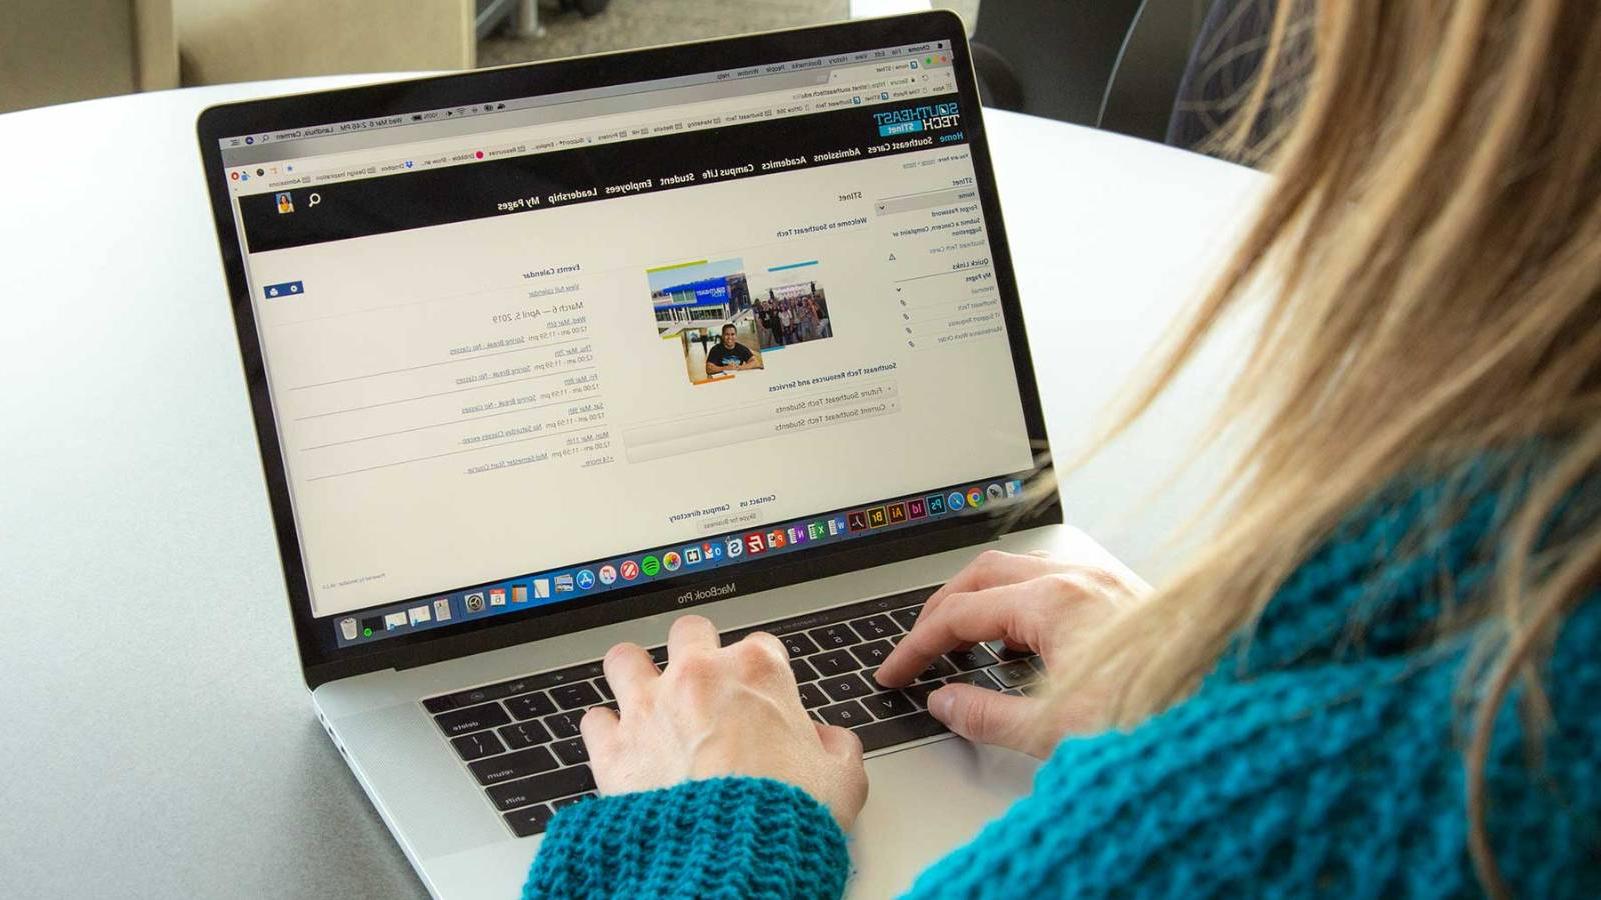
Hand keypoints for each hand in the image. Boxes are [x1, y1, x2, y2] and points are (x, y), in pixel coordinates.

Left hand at [580, 615, 868, 828]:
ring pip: (625, 659)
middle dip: (694, 653)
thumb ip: (837, 748)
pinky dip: (605, 732)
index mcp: (757, 672)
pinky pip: (594, 721)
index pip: (759, 645)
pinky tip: (619, 745)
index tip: (760, 696)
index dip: (760, 672)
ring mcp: (650, 708)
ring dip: (634, 675)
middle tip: (702, 685)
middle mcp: (699, 677)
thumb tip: (830, 743)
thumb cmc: (786, 814)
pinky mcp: (615, 748)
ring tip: (645, 697)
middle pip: (688, 633)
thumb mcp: (842, 779)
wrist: (734, 855)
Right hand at [875, 530, 1150, 757]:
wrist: (1229, 716)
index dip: (917, 644)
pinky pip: (1053, 581)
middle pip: (982, 574)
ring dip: (980, 601)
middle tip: (918, 648)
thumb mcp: (1056, 730)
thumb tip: (945, 702)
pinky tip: (1022, 641)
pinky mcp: (1123, 596)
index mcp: (1054, 603)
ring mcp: (1104, 581)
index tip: (896, 672)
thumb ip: (988, 715)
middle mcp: (1078, 580)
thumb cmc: (1159, 717)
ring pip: (1018, 571)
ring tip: (961, 643)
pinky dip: (1019, 603)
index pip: (959, 614)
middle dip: (941, 609)